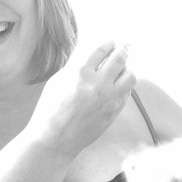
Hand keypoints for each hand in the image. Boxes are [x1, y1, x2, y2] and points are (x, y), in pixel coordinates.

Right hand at [28, 39, 134, 158]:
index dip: (109, 44)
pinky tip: (120, 85)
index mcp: (79, 73)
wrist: (55, 139)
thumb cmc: (51, 109)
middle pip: (119, 59)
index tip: (112, 42)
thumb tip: (91, 54)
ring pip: (130, 76)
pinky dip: (125, 86)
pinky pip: (127, 93)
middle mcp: (97, 84)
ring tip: (124, 68)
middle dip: (124, 49)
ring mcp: (109, 98)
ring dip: (127, 69)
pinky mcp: (115, 111)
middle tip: (126, 46)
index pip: (101, 50)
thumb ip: (75, 66)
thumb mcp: (58, 81)